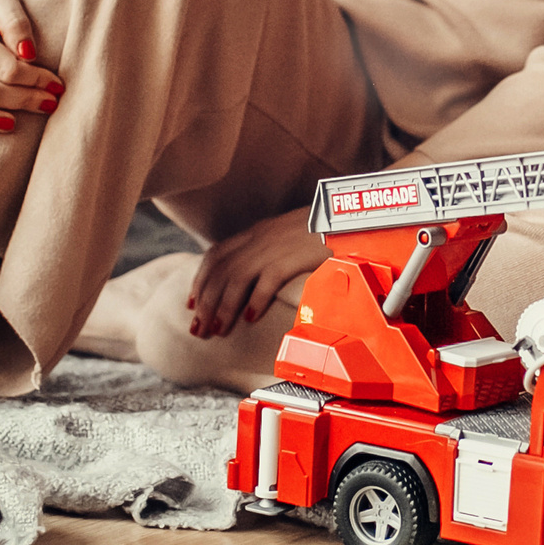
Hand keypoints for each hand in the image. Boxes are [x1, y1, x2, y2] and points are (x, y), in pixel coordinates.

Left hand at [187, 206, 324, 338]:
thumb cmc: (327, 227)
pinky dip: (256, 299)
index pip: (216, 255)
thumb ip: (274, 250)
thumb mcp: (292, 234)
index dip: (200, 281)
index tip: (193, 305)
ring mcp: (277, 245)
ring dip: (223, 307)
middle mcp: (261, 237)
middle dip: (206, 302)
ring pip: (237, 278)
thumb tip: (260, 279)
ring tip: (218, 330)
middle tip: (199, 330)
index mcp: (259, 231)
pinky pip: (268, 279)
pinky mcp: (296, 255)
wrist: (350, 214)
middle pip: (221, 270)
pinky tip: (250, 318)